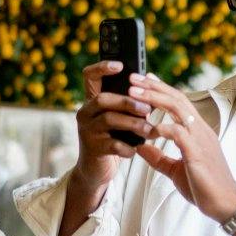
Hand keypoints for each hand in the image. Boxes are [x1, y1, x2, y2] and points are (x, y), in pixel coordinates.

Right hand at [72, 61, 154, 188]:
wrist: (96, 170)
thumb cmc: (112, 139)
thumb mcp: (116, 119)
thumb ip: (126, 104)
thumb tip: (150, 87)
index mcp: (91, 101)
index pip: (90, 76)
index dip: (102, 67)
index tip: (120, 65)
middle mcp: (85, 113)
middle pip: (103, 98)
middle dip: (128, 102)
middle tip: (147, 110)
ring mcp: (86, 131)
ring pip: (109, 120)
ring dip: (133, 124)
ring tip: (149, 130)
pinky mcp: (93, 149)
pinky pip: (113, 145)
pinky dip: (128, 147)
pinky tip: (136, 149)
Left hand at [128, 75, 235, 223]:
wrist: (225, 205)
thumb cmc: (204, 188)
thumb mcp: (175, 170)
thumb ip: (159, 158)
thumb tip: (141, 148)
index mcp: (197, 131)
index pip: (179, 102)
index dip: (162, 89)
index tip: (145, 79)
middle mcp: (200, 130)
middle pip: (177, 99)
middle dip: (154, 87)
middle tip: (133, 78)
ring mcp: (200, 139)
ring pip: (178, 109)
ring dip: (154, 98)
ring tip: (134, 92)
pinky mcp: (197, 153)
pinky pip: (178, 133)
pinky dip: (162, 128)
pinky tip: (148, 128)